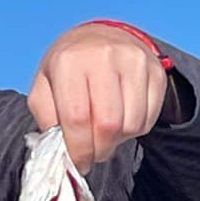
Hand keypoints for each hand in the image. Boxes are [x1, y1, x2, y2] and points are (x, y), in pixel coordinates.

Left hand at [27, 22, 169, 172]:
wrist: (102, 37)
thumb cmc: (68, 69)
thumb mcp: (44, 87)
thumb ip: (47, 119)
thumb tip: (61, 149)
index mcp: (69, 61)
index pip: (77, 117)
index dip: (78, 149)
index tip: (78, 162)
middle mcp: (104, 56)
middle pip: (108, 124)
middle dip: (99, 150)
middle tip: (93, 153)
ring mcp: (134, 62)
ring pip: (131, 125)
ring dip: (117, 141)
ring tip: (104, 133)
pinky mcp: (155, 72)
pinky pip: (148, 119)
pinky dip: (134, 130)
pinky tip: (121, 120)